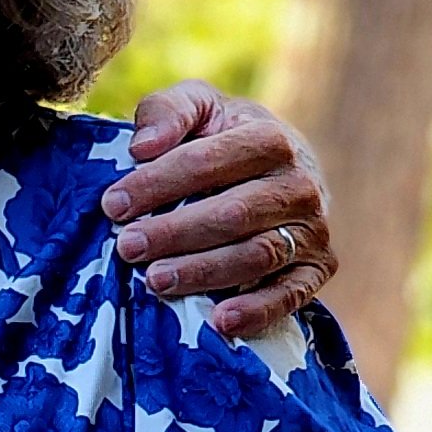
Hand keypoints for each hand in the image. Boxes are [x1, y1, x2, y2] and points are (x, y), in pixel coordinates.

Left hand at [101, 84, 333, 339]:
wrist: (277, 171)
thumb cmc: (222, 139)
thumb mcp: (197, 109)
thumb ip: (168, 112)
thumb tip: (141, 147)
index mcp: (270, 139)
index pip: (211, 161)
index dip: (160, 183)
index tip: (114, 204)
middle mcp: (299, 185)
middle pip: (233, 213)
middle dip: (175, 233)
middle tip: (127, 247)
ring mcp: (311, 229)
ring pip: (256, 256)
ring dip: (203, 272)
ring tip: (155, 281)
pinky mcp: (317, 268)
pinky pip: (292, 294)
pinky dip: (258, 310)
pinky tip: (220, 321)